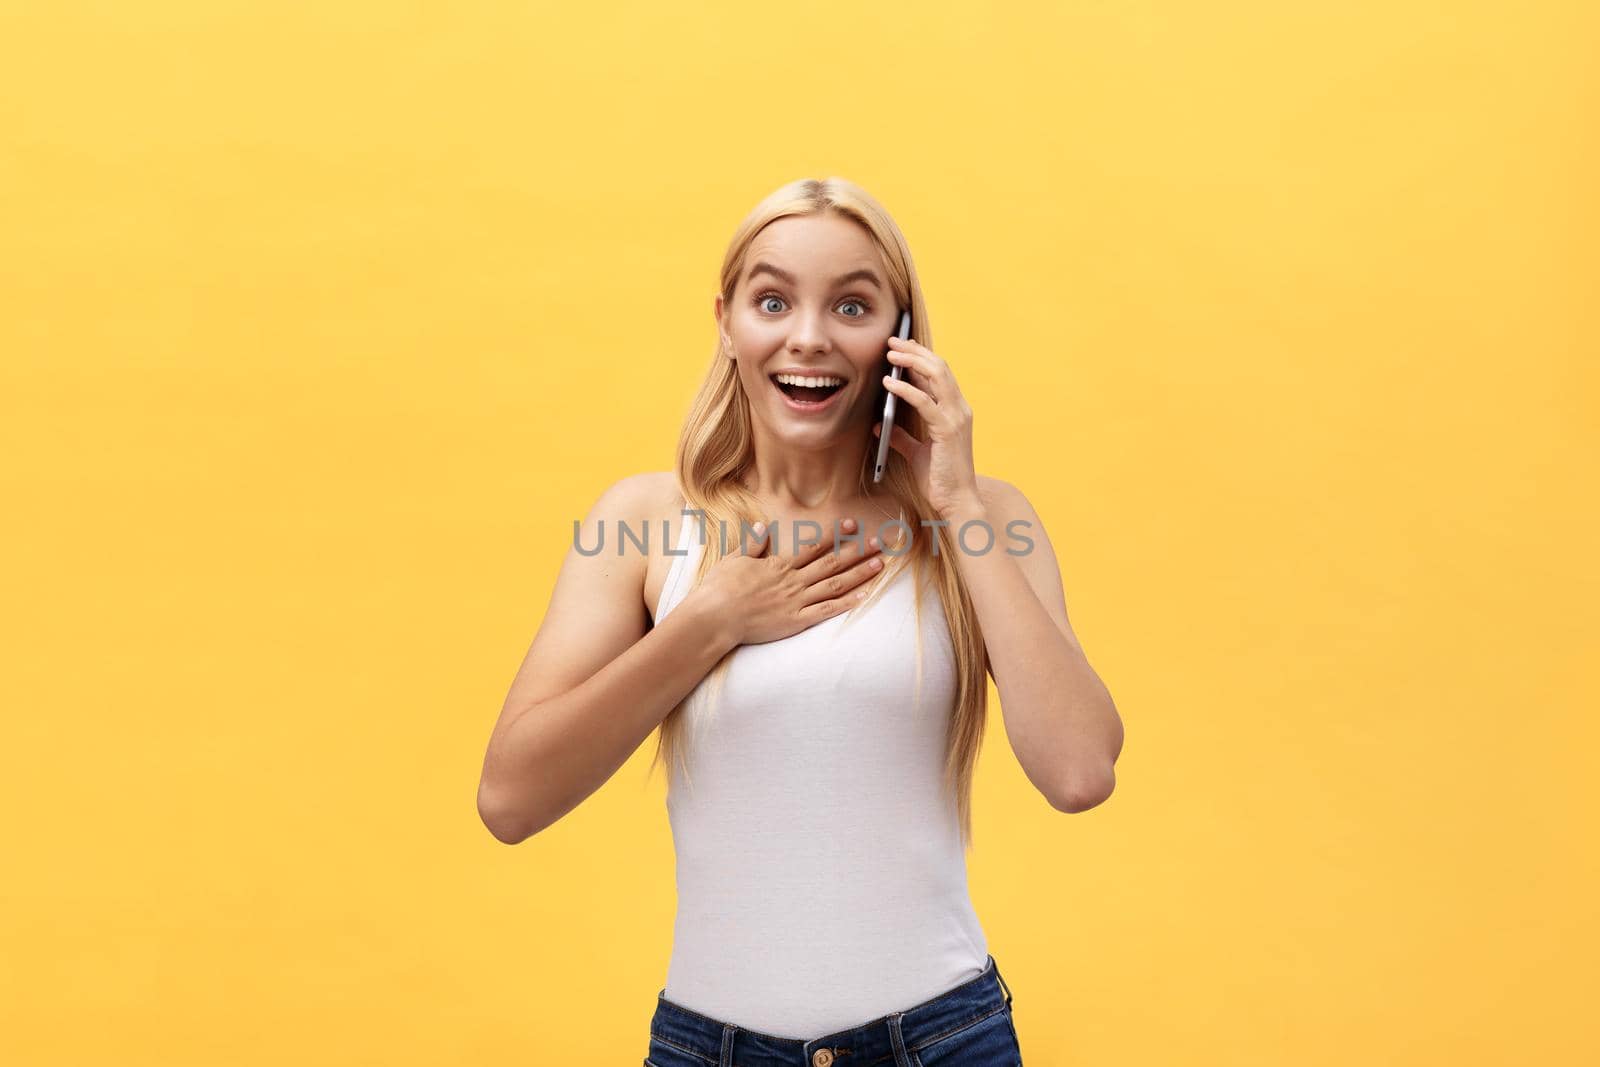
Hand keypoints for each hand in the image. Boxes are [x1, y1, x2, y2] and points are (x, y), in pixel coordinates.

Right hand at [696, 518, 887, 645]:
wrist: (715, 617)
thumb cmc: (720, 589)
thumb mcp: (734, 560)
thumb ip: (752, 544)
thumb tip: (763, 527)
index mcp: (779, 565)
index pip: (813, 546)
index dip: (835, 535)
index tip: (852, 524)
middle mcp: (793, 580)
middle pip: (832, 563)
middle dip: (857, 551)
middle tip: (880, 543)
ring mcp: (796, 601)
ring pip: (834, 584)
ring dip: (859, 574)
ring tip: (879, 564)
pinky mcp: (795, 621)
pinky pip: (826, 612)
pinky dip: (846, 603)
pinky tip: (864, 596)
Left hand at [874, 336, 980, 517]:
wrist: (956, 501)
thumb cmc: (939, 479)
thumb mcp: (916, 453)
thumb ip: (902, 436)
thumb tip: (878, 424)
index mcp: (955, 411)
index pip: (939, 374)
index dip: (920, 357)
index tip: (900, 347)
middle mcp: (959, 409)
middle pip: (939, 366)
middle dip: (915, 350)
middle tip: (892, 341)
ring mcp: (956, 417)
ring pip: (936, 375)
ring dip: (911, 360)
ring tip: (890, 352)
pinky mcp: (947, 429)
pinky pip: (924, 401)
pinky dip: (905, 389)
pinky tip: (888, 382)